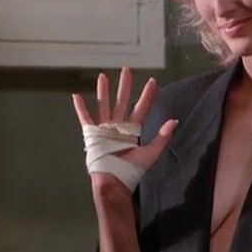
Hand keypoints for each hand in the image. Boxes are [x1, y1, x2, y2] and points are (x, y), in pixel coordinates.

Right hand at [71, 67, 177, 188]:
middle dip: (125, 86)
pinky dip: (81, 108)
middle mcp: (119, 126)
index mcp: (133, 130)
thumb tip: (174, 120)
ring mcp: (105, 129)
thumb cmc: (131, 171)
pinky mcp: (93, 134)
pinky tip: (77, 96)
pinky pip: (85, 118)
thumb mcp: (151, 154)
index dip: (148, 95)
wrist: (114, 182)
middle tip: (127, 69)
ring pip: (104, 105)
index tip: (153, 81)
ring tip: (103, 76)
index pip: (142, 107)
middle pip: (122, 101)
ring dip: (103, 91)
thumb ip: (162, 137)